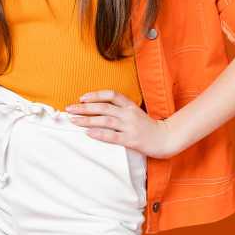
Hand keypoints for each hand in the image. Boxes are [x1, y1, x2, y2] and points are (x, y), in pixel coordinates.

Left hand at [65, 90, 183, 158]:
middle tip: (69, 109)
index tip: (82, 98)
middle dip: (84, 107)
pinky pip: (112, 136)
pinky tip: (88, 133)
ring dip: (87, 120)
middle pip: (104, 107)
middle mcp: (129, 114)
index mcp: (130, 105)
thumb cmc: (147, 126)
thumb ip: (120, 110)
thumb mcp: (135, 113)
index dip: (96, 95)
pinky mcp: (131, 140)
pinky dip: (99, 134)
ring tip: (74, 120)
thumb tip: (98, 109)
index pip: (111, 95)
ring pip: (105, 120)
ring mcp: (130, 126)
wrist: (165, 139)